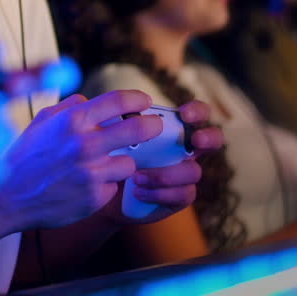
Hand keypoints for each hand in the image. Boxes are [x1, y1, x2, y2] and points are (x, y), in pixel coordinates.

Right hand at [0, 90, 163, 233]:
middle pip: (137, 129)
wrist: (8, 198)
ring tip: (101, 165)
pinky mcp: (95, 198)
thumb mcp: (41, 122)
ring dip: (120, 162)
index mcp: (71, 121)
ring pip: (129, 163)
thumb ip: (68, 108)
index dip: (137, 99)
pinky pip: (113, 186)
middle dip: (152, 126)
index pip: (117, 101)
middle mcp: (84, 145)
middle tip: (154, 126)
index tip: (144, 101)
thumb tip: (90, 101)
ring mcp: (91, 174)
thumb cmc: (25, 157)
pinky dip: (104, 184)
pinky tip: (86, 185)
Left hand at [100, 100, 224, 223]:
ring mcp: (181, 174)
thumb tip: (85, 99)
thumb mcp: (101, 134)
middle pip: (211, 139)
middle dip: (208, 137)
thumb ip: (100, 116)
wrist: (96, 192)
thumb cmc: (101, 155)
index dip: (197, 111)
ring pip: (194, 171)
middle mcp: (181, 149)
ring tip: (136, 176)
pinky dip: (161, 192)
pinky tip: (138, 190)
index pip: (195, 114)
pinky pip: (184, 195)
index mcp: (168, 127)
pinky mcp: (177, 196)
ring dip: (167, 173)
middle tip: (194, 141)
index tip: (184, 114)